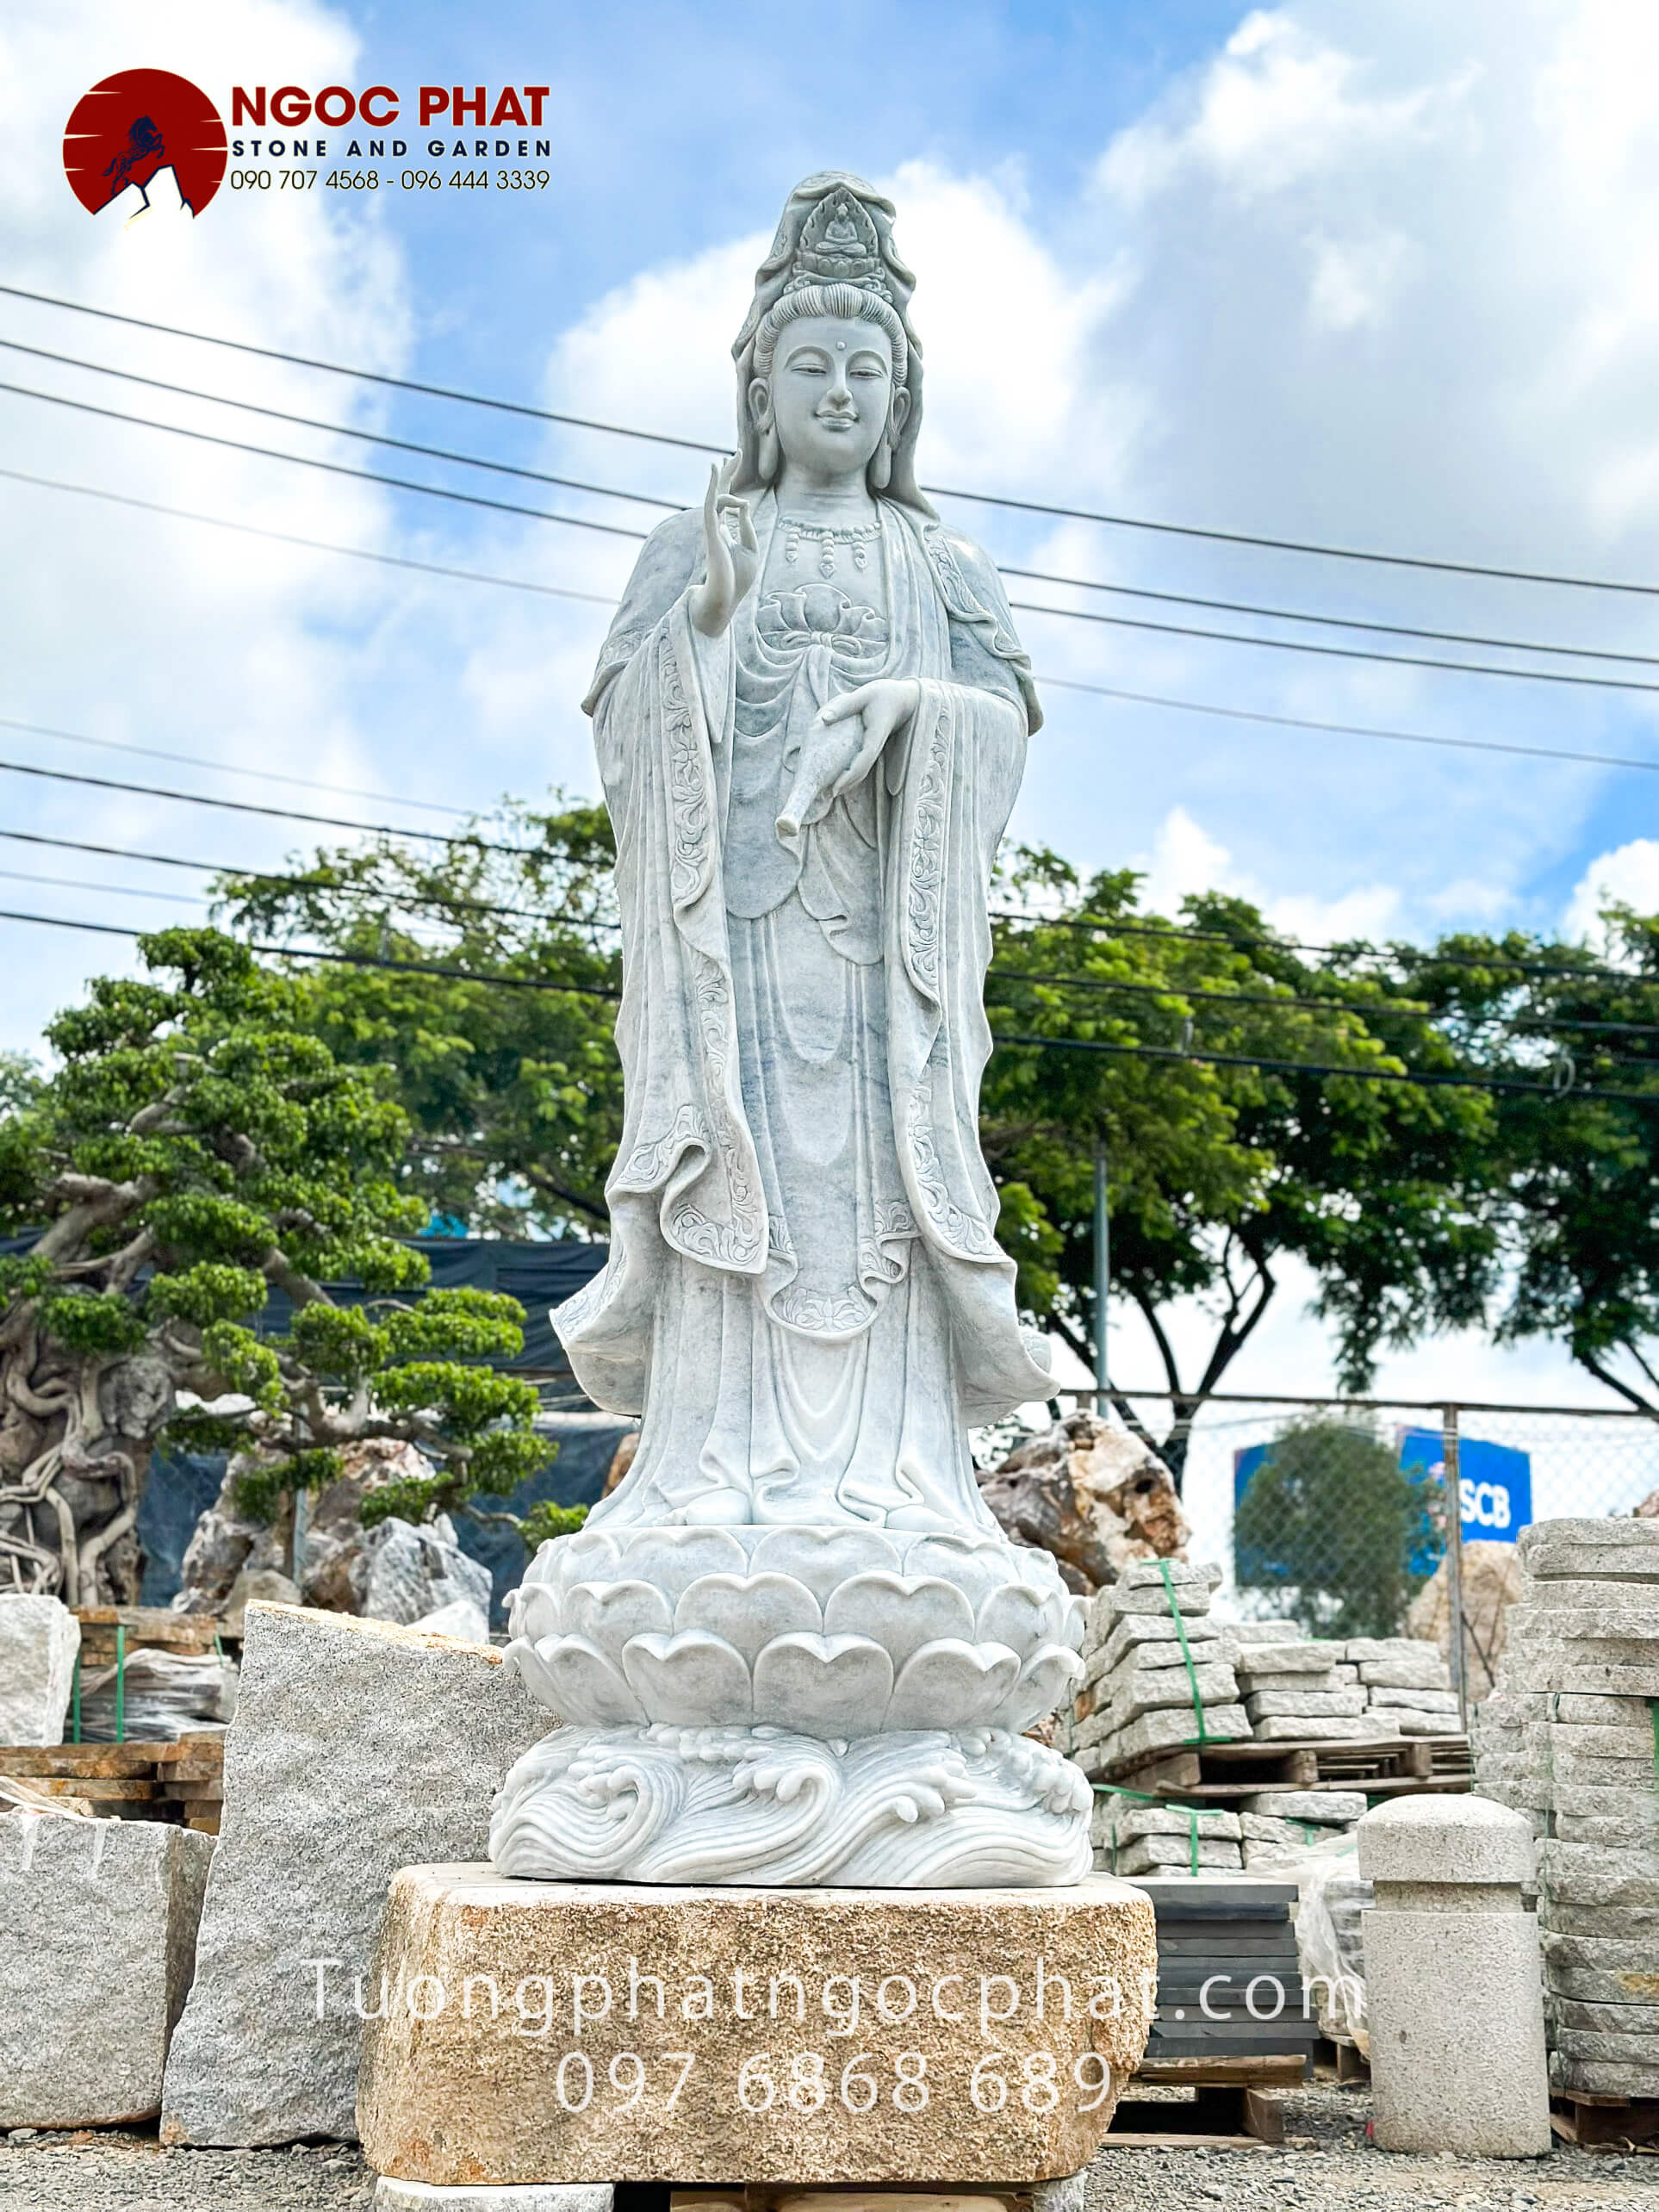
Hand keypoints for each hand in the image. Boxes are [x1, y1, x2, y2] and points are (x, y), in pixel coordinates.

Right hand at [689, 457, 758, 636]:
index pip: (728, 502)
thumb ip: (747, 526)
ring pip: (715, 494)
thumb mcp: (751, 548)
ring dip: (725, 475)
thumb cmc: (739, 579)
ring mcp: (712, 528)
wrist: (727, 596)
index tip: (736, 466)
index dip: (732, 484)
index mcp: (724, 531)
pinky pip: (712, 503)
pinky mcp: (711, 531)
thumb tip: (745, 504)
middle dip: (728, 472)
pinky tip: (720, 473)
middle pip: (720, 493)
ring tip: (734, 457)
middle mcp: (716, 526)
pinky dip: (717, 488)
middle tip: (735, 452)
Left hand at [776, 679, 920, 837]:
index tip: (835, 787)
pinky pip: (862, 764)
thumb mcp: (864, 694)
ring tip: (831, 791)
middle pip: (862, 771)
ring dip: (848, 782)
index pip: (862, 760)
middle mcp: (876, 746)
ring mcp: (875, 748)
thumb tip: (823, 719)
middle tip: (827, 794)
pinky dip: (852, 774)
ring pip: (863, 770)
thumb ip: (844, 707)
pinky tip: (840, 778)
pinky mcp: (872, 747)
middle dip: (846, 785)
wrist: (903, 698)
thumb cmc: (884, 694)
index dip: (849, 776)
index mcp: (874, 736)